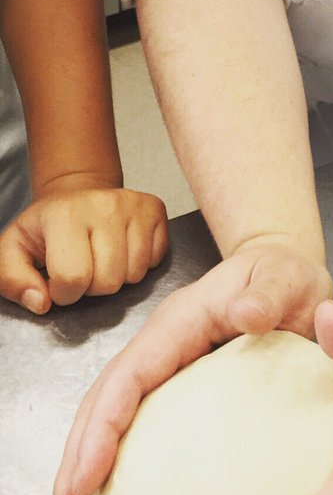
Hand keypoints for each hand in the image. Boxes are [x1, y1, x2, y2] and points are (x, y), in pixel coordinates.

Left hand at [0, 181, 167, 313]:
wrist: (77, 191)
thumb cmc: (46, 226)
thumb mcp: (13, 250)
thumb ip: (13, 282)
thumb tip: (41, 302)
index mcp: (64, 216)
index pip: (73, 278)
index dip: (64, 293)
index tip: (58, 282)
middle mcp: (104, 206)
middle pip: (109, 281)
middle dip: (92, 287)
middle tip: (82, 270)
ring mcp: (134, 205)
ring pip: (135, 273)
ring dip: (117, 277)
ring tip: (102, 260)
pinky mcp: (155, 208)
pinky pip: (156, 259)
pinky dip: (140, 263)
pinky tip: (123, 250)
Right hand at [46, 243, 332, 494]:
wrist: (287, 268)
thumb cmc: (286, 274)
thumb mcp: (287, 278)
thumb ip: (269, 295)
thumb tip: (246, 314)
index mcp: (181, 321)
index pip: (130, 375)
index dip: (103, 426)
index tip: (86, 477)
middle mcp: (161, 342)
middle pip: (103, 400)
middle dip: (76, 458)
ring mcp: (164, 361)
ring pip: (111, 412)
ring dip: (85, 462)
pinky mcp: (176, 379)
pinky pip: (137, 419)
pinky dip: (116, 455)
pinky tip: (115, 494)